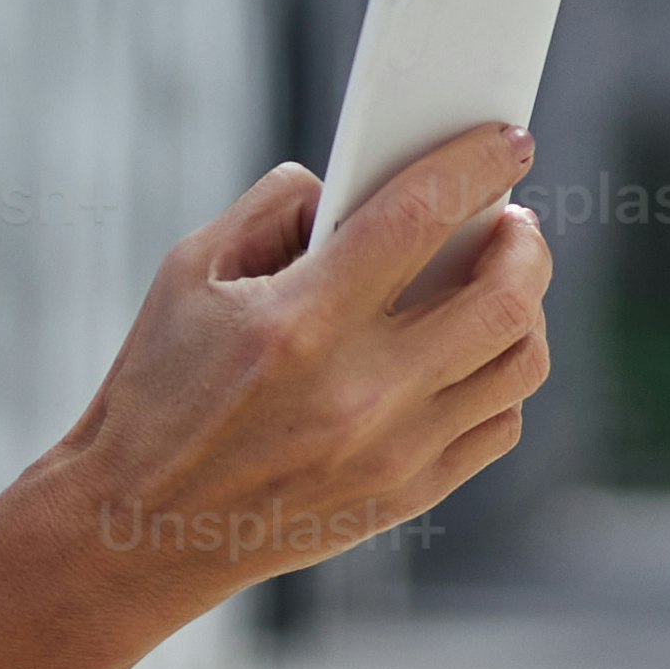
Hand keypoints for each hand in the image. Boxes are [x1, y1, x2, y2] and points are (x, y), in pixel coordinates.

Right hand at [52, 123, 553, 600]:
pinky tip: (477, 348)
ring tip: (503, 280)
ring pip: (520, 363)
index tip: (509, 142)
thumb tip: (359, 184)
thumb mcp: (190, 272)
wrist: (140, 526)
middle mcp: (359, 391)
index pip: (418, 217)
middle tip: (513, 219)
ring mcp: (394, 451)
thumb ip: (277, 207)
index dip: (476, 166)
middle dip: (526, 241)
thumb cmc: (158, 389)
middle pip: (504, 297)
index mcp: (298, 323)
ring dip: (529, 306)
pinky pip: (501, 422)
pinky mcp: (409, 493)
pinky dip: (503, 373)